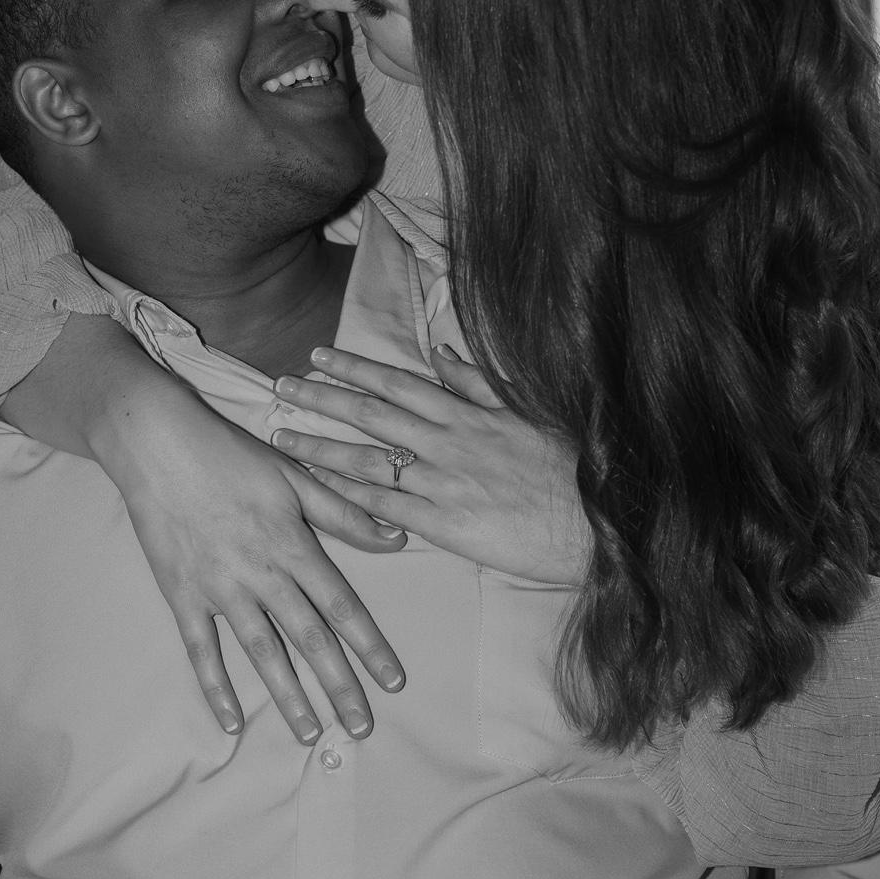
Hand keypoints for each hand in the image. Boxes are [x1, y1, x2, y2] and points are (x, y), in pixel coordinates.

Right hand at [115, 382, 407, 743]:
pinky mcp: (181, 595)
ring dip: (288, 696)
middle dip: (339, 686)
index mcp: (293, 543)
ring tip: (311, 734)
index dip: (370, 645)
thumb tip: (396, 537)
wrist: (157, 445)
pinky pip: (201, 650)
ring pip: (261, 652)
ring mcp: (219, 588)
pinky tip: (230, 722)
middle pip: (309, 638)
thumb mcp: (294, 475)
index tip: (393, 681)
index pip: (341, 605)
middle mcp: (261, 573)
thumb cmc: (230, 456)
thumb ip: (344, 513)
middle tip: (362, 728)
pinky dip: (215, 688)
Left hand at [272, 345, 589, 583]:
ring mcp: (442, 483)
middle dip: (321, 398)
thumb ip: (480, 384)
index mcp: (467, 413)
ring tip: (282, 438)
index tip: (318, 355)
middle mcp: (447, 442)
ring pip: (367, 460)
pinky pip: (384, 507)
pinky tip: (316, 489)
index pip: (398, 383)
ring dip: (320, 447)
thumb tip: (444, 354)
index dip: (355, 367)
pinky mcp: (444, 524)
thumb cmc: (569, 467)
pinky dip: (348, 496)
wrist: (600, 522)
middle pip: (370, 414)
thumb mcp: (528, 412)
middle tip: (279, 387)